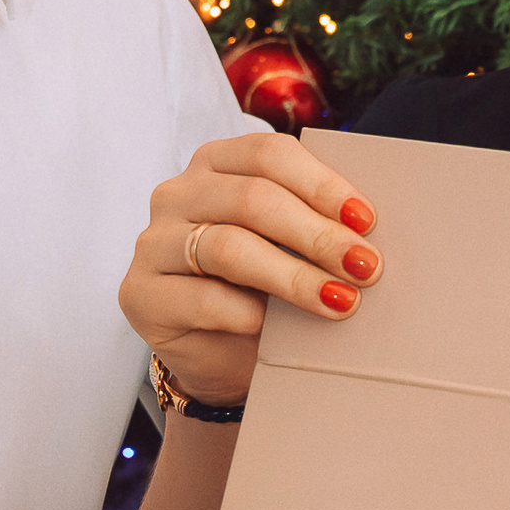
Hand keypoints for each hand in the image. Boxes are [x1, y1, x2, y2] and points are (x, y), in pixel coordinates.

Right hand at [120, 133, 382, 410]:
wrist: (220, 355)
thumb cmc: (263, 290)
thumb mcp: (291, 249)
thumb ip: (317, 227)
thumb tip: (369, 235)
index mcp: (216, 164)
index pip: (268, 155)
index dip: (321, 184)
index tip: (366, 220)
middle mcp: (177, 194)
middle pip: (251, 199)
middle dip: (316, 234)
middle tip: (364, 266)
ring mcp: (154, 243)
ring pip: (227, 247)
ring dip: (292, 276)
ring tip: (339, 299)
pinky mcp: (140, 295)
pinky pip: (200, 299)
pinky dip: (246, 313)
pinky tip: (274, 327)